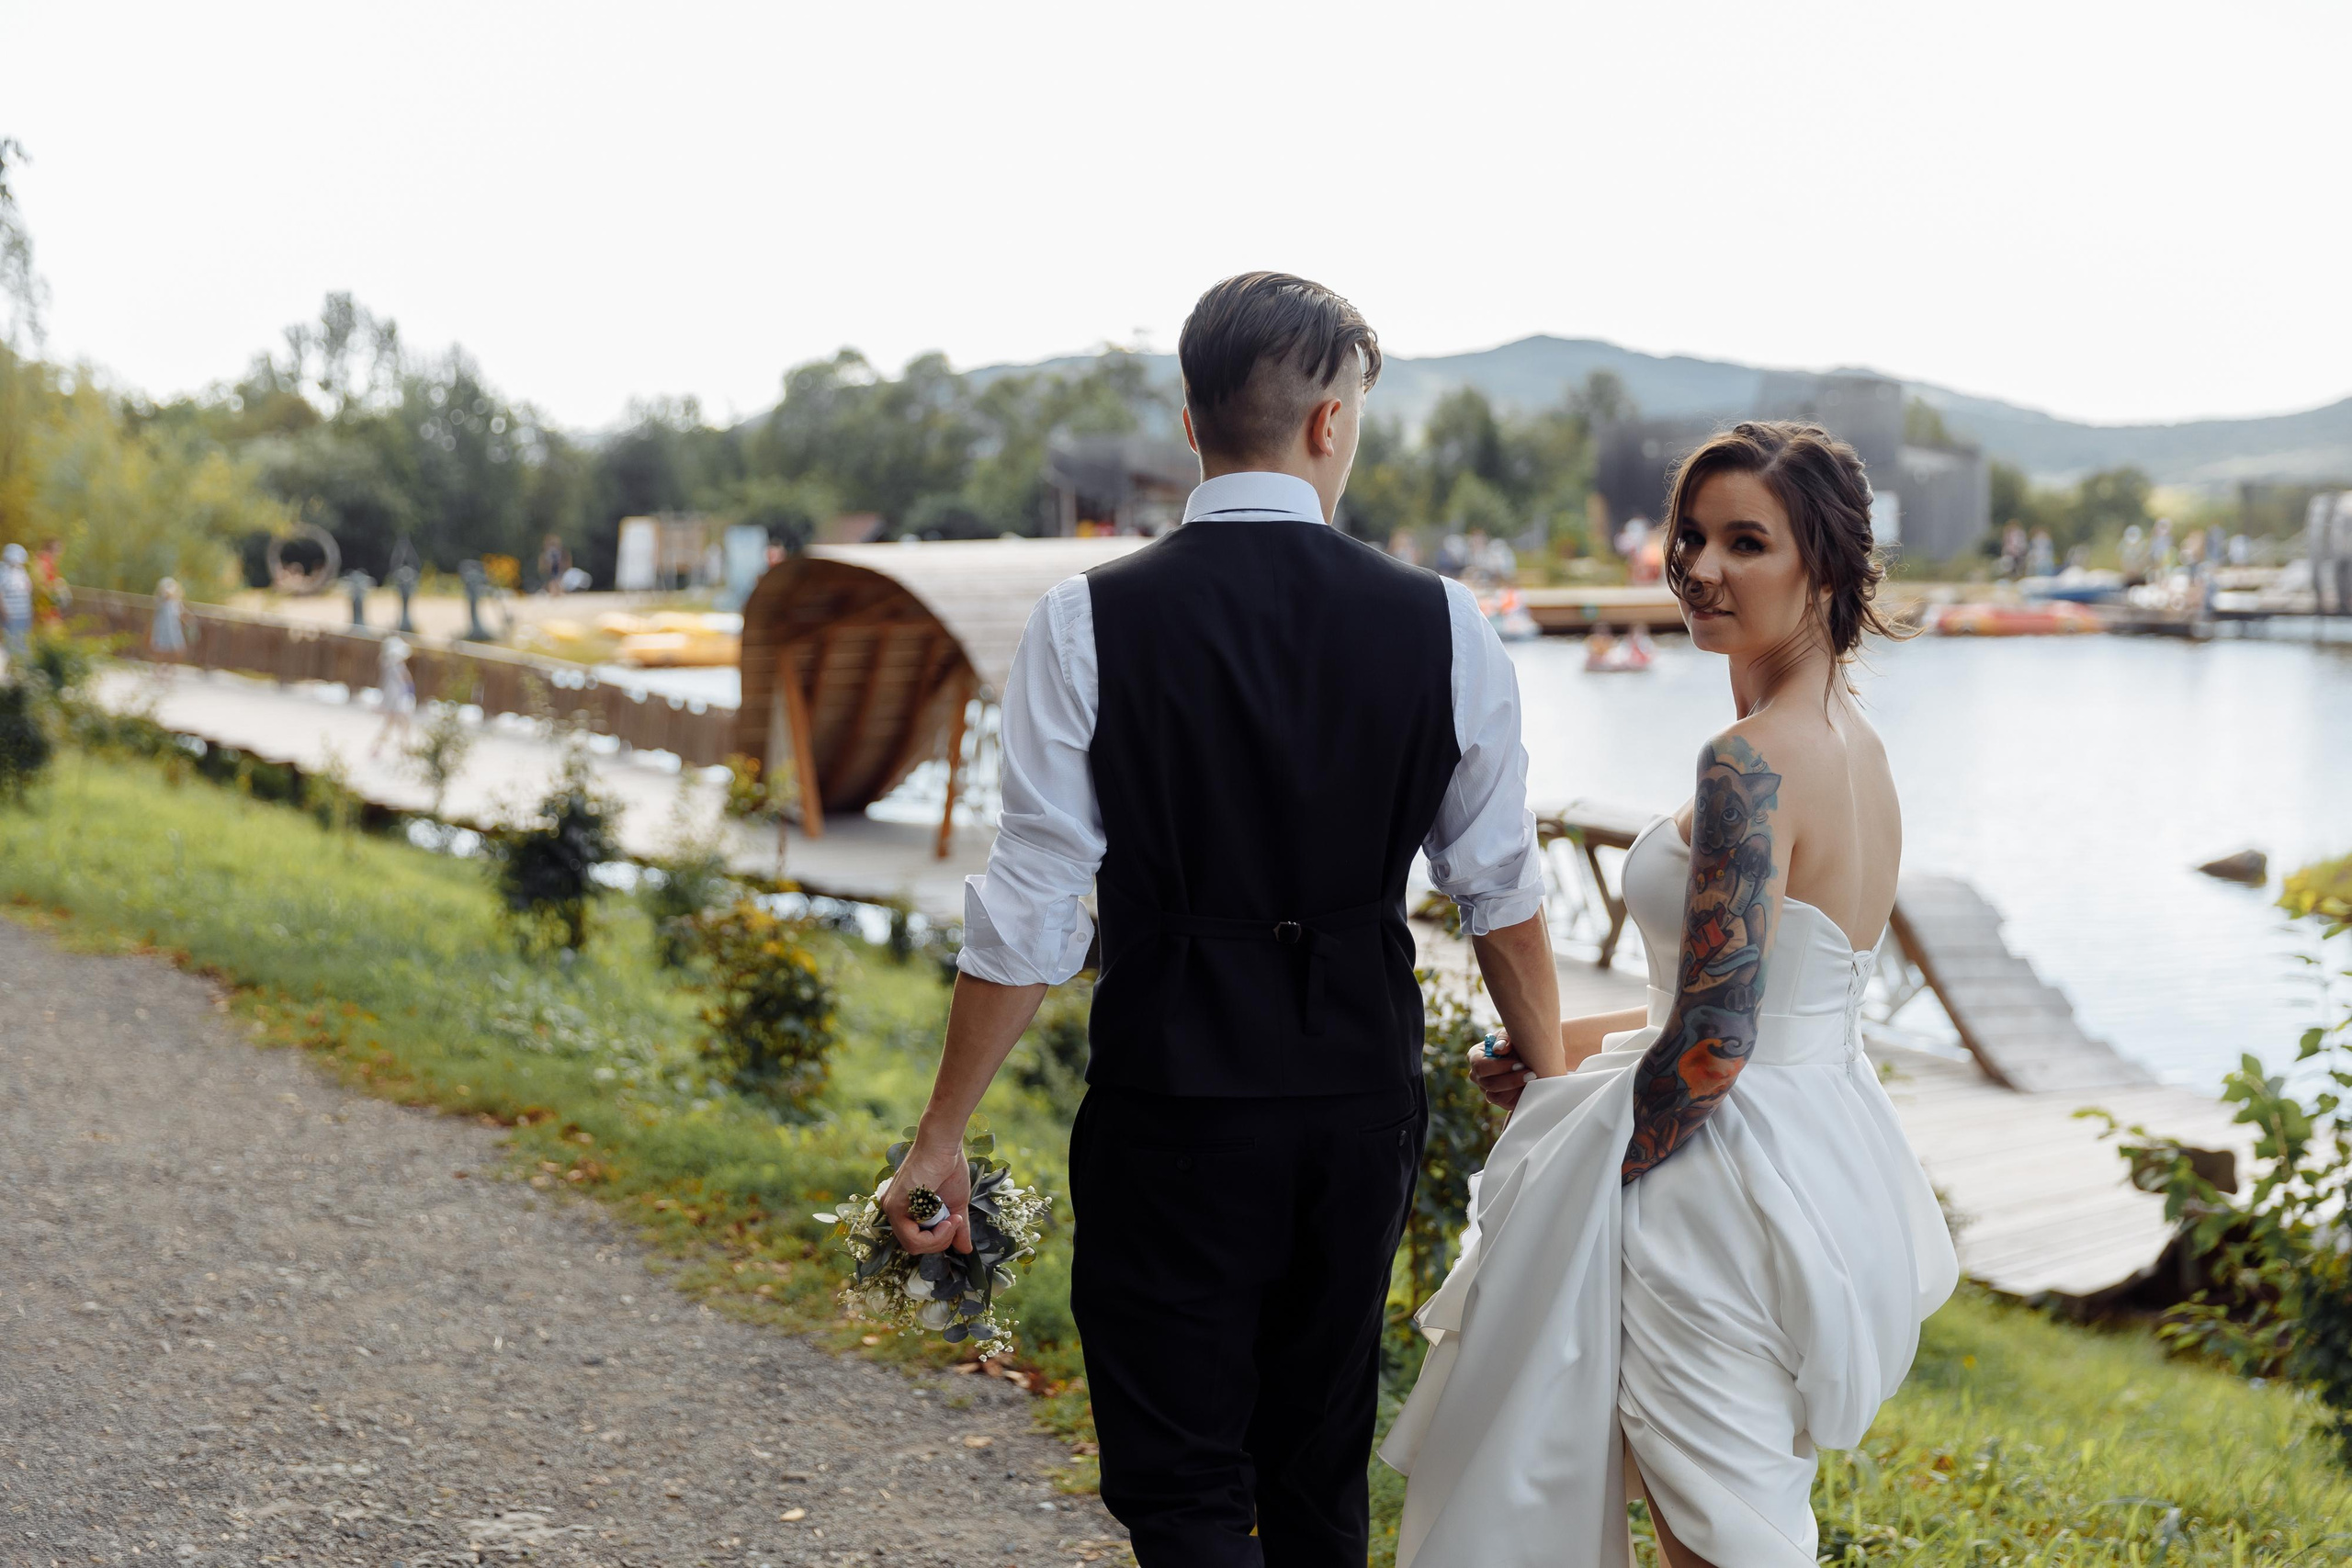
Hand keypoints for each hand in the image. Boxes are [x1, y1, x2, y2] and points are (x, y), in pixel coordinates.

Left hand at [882, 1130, 973, 1255]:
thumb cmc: (949, 1168)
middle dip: (941, 1240)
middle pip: (916, 1246)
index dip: (940, 1239)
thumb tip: (965, 1250)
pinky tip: (948, 1220)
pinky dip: (936, 1235)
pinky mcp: (894, 1207)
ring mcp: (891, 1209)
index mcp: (905, 1210)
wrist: (943, 1145)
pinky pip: (912, 1239)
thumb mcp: (955, 1205)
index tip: (957, 1222)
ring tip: (954, 1219)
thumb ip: (957, 1228)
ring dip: (940, 1238)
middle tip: (956, 1222)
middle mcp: (894, 1211)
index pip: (918, 1240)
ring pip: (914, 1245)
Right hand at [1465, 1029, 1531, 1111]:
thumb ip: (1505, 1038)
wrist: (1531, 1056)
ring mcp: (1486, 1089)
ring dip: (1515, 1087)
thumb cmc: (1517, 1042)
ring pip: (1494, 1095)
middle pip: (1487, 1083)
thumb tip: (1498, 1050)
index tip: (1519, 1063)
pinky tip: (1529, 1085)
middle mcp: (1477, 1074)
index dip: (1499, 1066)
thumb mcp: (1512, 1034)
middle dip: (1511, 1079)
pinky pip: (1504, 1102)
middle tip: (1530, 1073)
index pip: (1479, 1065)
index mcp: (1476, 1056)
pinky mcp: (1499, 1100)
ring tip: (1531, 1078)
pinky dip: (1517, 1095)